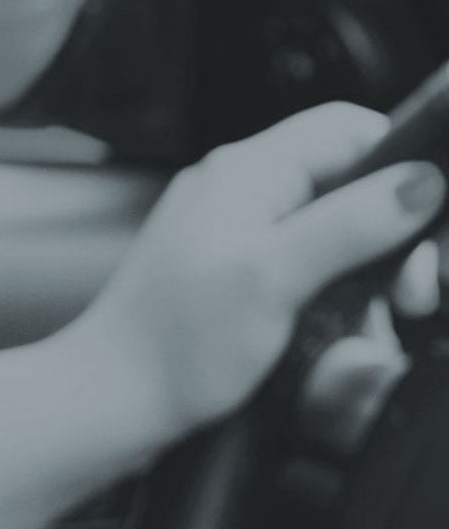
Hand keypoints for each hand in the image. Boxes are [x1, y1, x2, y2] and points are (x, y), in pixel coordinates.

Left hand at [63, 102, 444, 442]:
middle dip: (394, 234)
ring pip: (336, 231)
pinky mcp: (235, 275)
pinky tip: (345, 335)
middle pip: (349, 182)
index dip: (401, 163)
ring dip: (372, 275)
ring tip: (379, 321)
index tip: (431, 219)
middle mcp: (239, 191)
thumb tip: (422, 181)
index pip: (346, 128)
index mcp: (244, 171)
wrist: (111, 399)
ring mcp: (235, 232)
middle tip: (411, 294)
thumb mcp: (274, 278)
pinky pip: (309, 269)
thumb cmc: (173, 344)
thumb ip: (350, 224)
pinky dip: (339, 297)